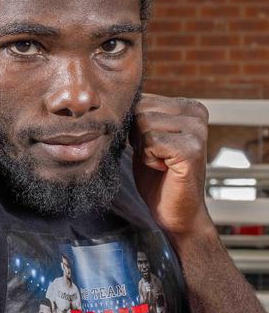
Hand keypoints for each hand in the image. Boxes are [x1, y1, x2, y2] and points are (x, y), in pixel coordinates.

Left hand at [130, 94, 213, 237]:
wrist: (175, 212)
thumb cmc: (158, 177)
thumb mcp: (145, 138)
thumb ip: (139, 116)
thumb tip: (115, 101)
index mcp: (189, 106)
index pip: (142, 99)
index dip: (135, 127)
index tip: (153, 147)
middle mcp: (197, 113)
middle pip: (141, 109)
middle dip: (138, 136)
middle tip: (156, 157)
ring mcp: (197, 130)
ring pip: (143, 124)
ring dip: (143, 149)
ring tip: (161, 162)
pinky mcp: (191, 149)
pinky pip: (150, 142)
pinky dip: (148, 159)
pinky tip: (164, 169)